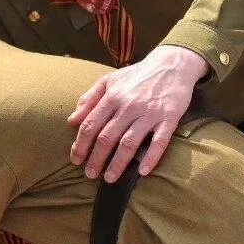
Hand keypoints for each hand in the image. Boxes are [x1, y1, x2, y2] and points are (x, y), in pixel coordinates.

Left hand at [68, 46, 210, 181]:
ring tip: (109, 178)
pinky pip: (160, 141)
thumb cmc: (137, 75)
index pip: (90, 125)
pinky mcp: (169, 118)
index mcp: (112, 97)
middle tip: (89, 174)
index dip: (80, 144)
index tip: (75, 160)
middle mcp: (128, 106)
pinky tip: (143, 172)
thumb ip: (89, 99)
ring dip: (118, 163)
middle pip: (107, 137)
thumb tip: (71, 121)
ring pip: (130, 142)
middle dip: (96, 158)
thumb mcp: (109, 81)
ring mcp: (149, 113)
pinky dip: (151, 157)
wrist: (172, 64)